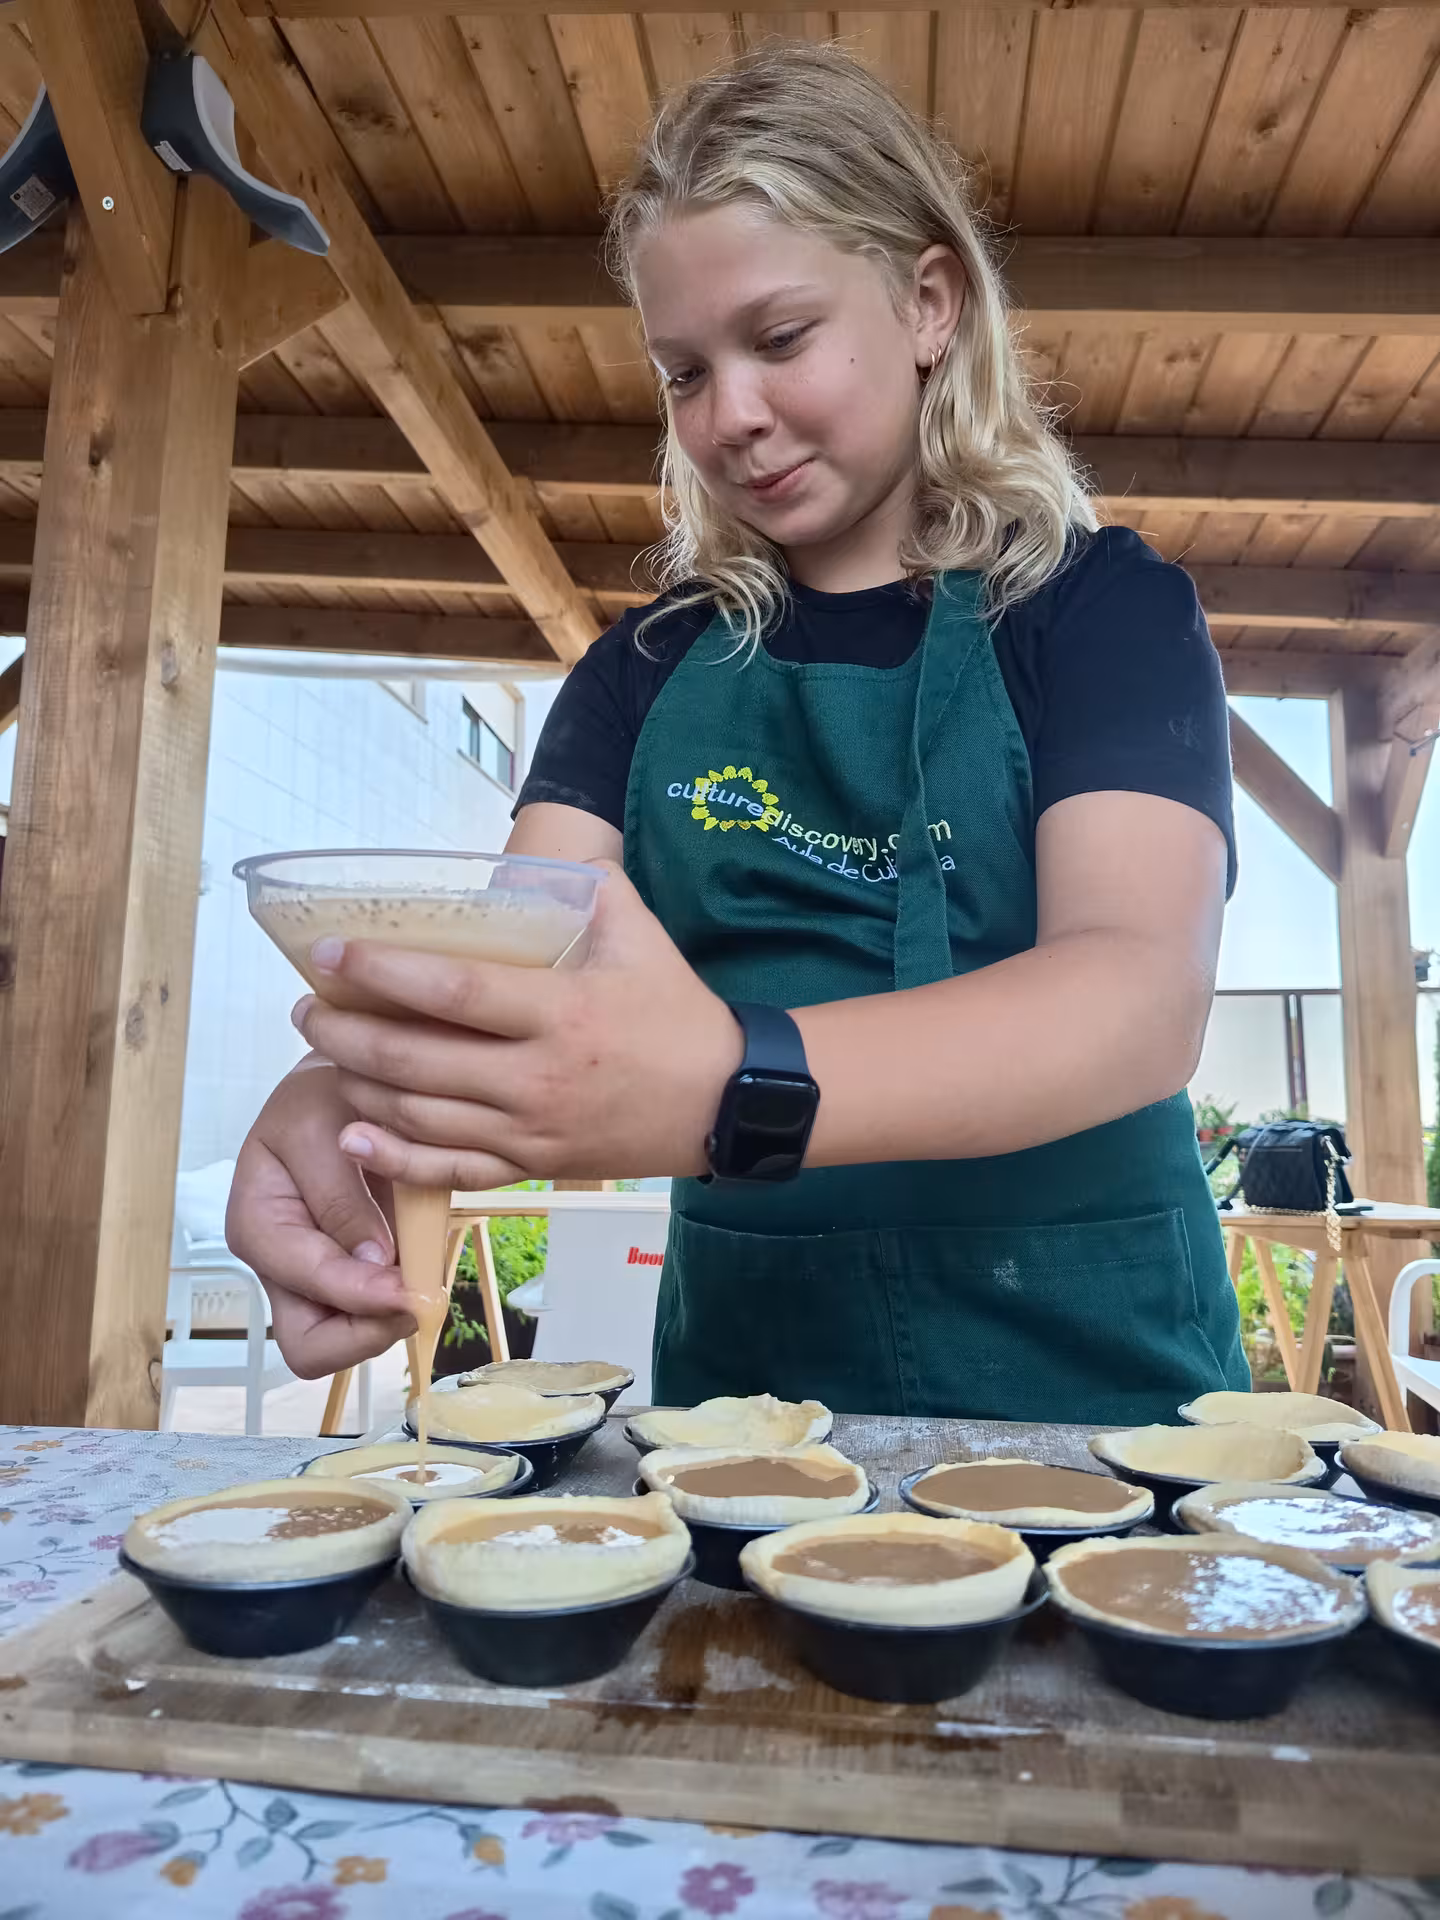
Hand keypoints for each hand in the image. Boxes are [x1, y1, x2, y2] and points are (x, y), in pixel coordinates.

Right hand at [226, 1059, 417, 1377]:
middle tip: (418, 1299)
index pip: (305, 1286)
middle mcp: (277, 1263)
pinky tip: (422, 1268)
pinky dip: (398, 1303)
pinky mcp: (347, 1276)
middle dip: (366, 1333)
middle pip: (310, 1346)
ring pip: (342, 1342)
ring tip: (424, 1280)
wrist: (344, 1090)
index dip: (360, 1294)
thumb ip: (339, 1196)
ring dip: (387, 1322)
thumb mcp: (322, 1126)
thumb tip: (373, 1263)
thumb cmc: (323, 1099)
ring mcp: (310, 1277)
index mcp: (257, 1223)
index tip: (411, 1287)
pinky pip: (369, 1316)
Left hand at [290, 863, 742, 1188]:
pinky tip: (354, 1137)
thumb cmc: (678, 1012)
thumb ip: (590, 886)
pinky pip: (452, 1170)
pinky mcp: (535, 1168)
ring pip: (422, 1117)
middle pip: (418, 1061)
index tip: (332, 954)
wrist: (727, 1102)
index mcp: (560, 1013)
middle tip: (307, 1009)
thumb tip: (539, 854)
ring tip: (326, 1055)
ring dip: (361, 1087)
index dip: (384, 973)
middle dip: (348, 1034)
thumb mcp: (639, 934)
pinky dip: (396, 1158)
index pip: (453, 993)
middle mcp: (537, 1078)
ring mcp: (532, 1131)